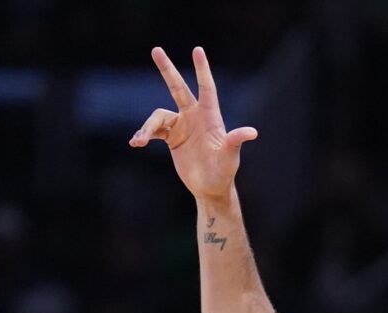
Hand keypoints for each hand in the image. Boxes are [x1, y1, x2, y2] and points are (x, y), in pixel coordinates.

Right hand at [129, 46, 258, 200]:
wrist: (210, 189)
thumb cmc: (224, 173)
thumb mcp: (229, 158)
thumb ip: (235, 142)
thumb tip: (251, 132)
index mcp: (210, 117)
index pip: (206, 88)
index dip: (202, 69)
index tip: (197, 50)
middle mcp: (194, 117)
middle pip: (178, 88)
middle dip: (167, 69)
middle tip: (156, 49)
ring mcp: (182, 126)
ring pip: (158, 116)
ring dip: (147, 127)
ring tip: (139, 141)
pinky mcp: (171, 137)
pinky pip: (153, 130)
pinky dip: (144, 135)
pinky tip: (136, 143)